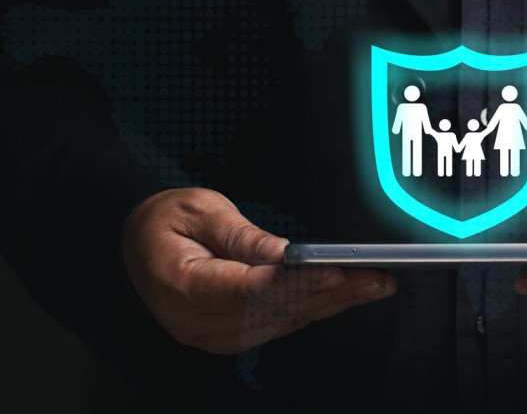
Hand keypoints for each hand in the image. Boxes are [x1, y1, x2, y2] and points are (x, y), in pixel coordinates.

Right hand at [122, 187, 395, 353]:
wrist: (135, 246)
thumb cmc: (163, 222)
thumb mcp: (199, 210)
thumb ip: (242, 235)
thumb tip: (285, 253)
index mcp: (182, 286)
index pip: (250, 290)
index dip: (296, 283)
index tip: (335, 271)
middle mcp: (198, 320)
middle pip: (275, 311)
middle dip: (331, 294)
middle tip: (376, 278)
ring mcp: (214, 333)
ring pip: (283, 322)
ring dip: (332, 304)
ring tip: (374, 285)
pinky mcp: (230, 333)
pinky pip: (279, 323)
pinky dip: (315, 308)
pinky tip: (346, 296)